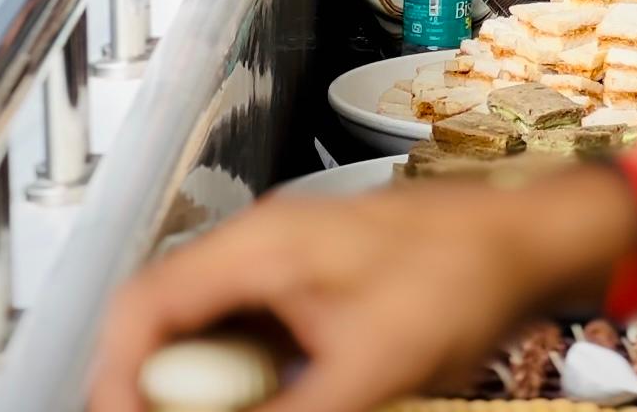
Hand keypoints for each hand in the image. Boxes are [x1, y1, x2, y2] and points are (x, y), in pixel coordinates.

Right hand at [89, 175, 635, 411]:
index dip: (116, 375)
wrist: (519, 241)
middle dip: (158, 389)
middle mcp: (259, 248)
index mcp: (259, 245)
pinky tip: (271, 404)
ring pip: (205, 336)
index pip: (146, 304)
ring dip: (202, 389)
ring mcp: (281, 267)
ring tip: (226, 410)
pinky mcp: (306, 292)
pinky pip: (246, 343)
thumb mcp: (366, 367)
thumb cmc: (457, 273)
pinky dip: (241, 383)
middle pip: (165, 323)